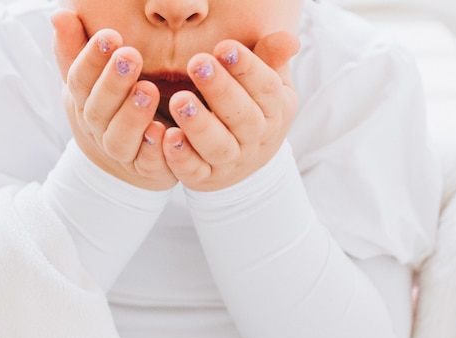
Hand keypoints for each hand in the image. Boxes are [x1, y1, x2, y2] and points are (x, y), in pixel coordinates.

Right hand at [51, 10, 176, 190]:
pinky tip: (164, 131)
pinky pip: (147, 163)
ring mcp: (121, 152)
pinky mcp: (146, 170)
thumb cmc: (110, 109)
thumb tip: (60, 15)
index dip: (92, 59)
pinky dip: (153, 150)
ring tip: (148, 90)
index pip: (80, 80)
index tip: (110, 35)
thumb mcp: (91, 80)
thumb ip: (77, 49)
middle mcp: (98, 128)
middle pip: (98, 109)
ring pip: (120, 139)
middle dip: (113, 83)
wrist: (125, 162)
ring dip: (132, 116)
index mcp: (84, 101)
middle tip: (130, 56)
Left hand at [162, 32, 299, 191]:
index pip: (266, 88)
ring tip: (179, 100)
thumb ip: (271, 59)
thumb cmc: (252, 110)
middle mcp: (255, 139)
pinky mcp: (205, 179)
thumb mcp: (269, 86)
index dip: (247, 67)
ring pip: (218, 146)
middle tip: (197, 64)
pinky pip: (194, 171)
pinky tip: (167, 136)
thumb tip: (288, 40)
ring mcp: (231, 162)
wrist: (247, 166)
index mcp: (275, 111)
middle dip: (220, 90)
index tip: (224, 47)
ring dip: (199, 125)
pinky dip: (181, 157)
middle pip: (242, 117)